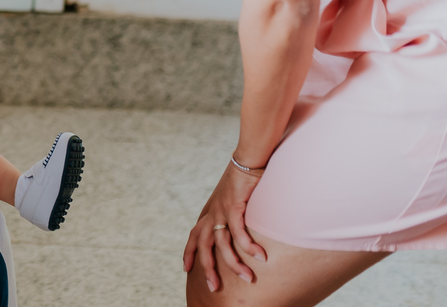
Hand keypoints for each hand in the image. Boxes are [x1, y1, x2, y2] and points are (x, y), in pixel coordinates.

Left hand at [183, 162, 266, 291]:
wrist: (247, 160)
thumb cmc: (243, 179)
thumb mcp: (233, 201)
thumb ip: (231, 216)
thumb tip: (238, 228)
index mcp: (209, 212)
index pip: (194, 236)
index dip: (189, 253)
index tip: (186, 269)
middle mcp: (212, 213)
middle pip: (203, 246)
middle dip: (207, 268)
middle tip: (213, 287)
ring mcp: (221, 210)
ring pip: (222, 244)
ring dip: (235, 263)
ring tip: (248, 277)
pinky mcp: (233, 206)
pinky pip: (239, 233)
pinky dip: (249, 247)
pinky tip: (260, 257)